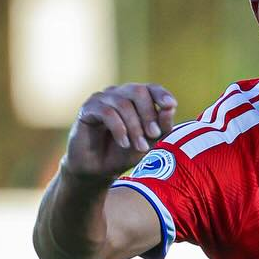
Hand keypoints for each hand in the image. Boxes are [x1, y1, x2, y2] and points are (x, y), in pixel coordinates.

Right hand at [63, 83, 177, 181]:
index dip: (161, 94)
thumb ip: (161, 127)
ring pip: (123, 103)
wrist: (98, 170)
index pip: (151, 88)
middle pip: (138, 91)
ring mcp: (102, 99)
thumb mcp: (148, 143)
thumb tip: (170, 108)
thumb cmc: (124, 154)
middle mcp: (118, 94)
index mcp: (135, 99)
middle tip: (154, 135)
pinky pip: (107, 112)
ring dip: (135, 127)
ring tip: (140, 147)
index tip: (171, 105)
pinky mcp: (87, 109)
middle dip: (149, 114)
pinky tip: (124, 143)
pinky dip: (119, 129)